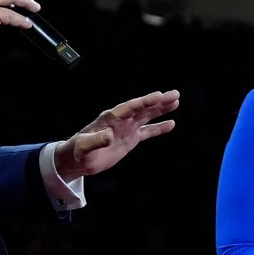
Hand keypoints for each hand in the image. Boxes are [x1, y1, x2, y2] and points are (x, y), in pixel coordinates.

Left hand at [54, 91, 179, 178]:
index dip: (144, 101)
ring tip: (176, 101)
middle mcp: (120, 120)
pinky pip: (147, 132)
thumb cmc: (77, 152)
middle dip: (158, 101)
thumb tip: (109, 135)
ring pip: (146, 116)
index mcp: (110, 118)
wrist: (77, 160)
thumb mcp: (84, 147)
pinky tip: (171, 123)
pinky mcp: (130, 138)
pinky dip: (158, 128)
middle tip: (175, 94)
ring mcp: (126, 128)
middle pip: (142, 108)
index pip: (129, 107)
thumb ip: (96, 140)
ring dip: (160, 109)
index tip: (158, 95)